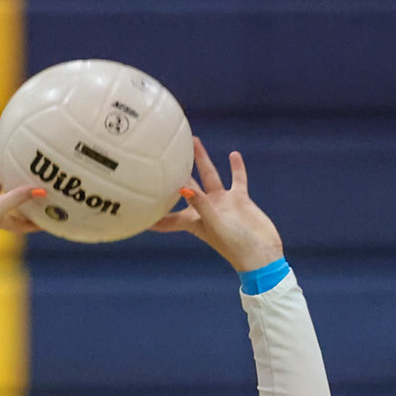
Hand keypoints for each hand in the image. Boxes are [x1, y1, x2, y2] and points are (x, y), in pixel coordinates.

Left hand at [148, 138, 282, 272]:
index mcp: (194, 221)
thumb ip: (201, 205)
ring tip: (193, 141)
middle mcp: (206, 209)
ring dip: (202, 160)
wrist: (262, 255)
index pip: (167, 217)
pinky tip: (233, 154)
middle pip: (185, 186)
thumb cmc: (236, 246)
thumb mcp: (216, 225)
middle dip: (174, 173)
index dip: (151, 214)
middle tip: (162, 155)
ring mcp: (223, 203)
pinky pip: (237, 179)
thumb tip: (183, 187)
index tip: (133, 205)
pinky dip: (236, 167)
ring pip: (209, 176)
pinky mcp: (240, 199)